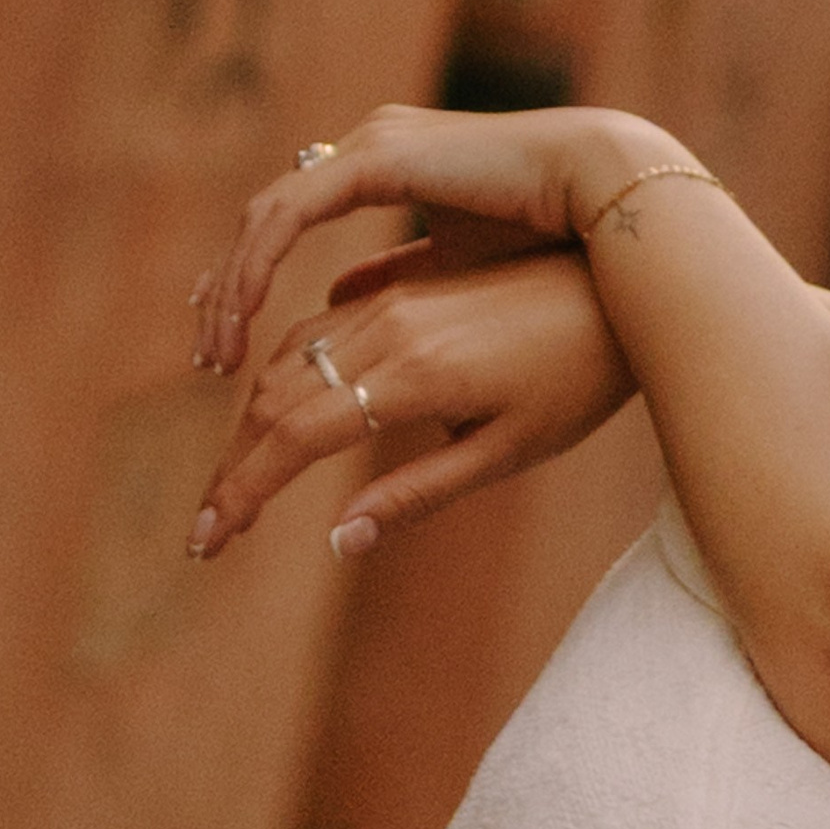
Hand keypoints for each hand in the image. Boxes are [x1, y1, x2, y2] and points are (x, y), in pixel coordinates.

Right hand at [188, 246, 636, 562]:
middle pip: (276, 398)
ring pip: (291, 360)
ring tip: (239, 479)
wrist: (621, 288)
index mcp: (413, 376)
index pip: (294, 437)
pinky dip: (287, 375)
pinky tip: (276, 407)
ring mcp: (390, 304)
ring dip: (253, 421)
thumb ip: (417, 494)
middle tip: (210, 526)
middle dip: (236, 465)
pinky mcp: (400, 290)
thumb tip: (339, 540)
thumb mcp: (508, 454)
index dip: (242, 489)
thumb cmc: (580, 383)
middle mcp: (387, 330)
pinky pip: (321, 327)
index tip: (208, 539)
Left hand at [189, 99, 679, 376]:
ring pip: (262, 228)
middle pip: (264, 241)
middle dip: (226, 308)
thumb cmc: (568, 261)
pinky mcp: (377, 161)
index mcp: (381, 182)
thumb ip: (405, 292)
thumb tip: (347, 307)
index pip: (292, 245)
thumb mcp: (468, 292)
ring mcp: (364, 156)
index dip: (256, 308)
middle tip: (204, 367)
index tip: (232, 371)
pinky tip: (242, 316)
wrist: (616, 209)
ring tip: (214, 358)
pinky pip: (288, 214)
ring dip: (230, 295)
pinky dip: (256, 266)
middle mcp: (359, 164)